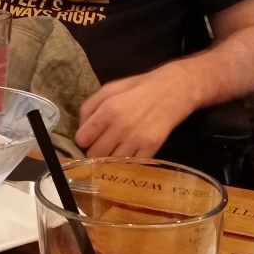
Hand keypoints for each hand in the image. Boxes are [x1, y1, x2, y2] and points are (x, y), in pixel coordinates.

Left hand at [75, 67, 190, 158]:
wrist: (173, 90)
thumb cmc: (138, 88)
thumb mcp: (109, 89)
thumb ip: (89, 107)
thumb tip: (80, 129)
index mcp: (107, 110)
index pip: (82, 139)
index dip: (84, 139)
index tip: (90, 138)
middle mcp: (120, 127)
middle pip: (95, 154)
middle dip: (95, 150)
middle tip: (103, 144)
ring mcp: (137, 139)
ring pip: (111, 163)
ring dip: (110, 158)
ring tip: (115, 149)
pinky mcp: (151, 148)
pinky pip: (131, 165)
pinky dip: (127, 163)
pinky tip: (128, 154)